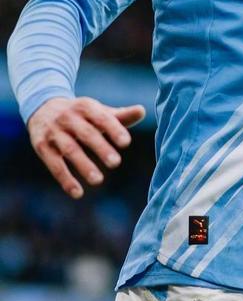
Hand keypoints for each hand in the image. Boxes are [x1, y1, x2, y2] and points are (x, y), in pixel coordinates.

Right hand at [27, 96, 145, 198]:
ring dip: (83, 165)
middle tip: (116, 163)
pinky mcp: (42, 147)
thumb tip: (142, 111)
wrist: (42, 107)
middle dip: (100, 148)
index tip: (126, 142)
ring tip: (98, 180)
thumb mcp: (98, 111)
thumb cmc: (81, 114)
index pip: (102, 118)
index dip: (114, 129)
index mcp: (86, 107)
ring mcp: (54, 133)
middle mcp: (68, 118)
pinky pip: (54, 165)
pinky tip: (78, 193)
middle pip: (86, 133)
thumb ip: (120, 116)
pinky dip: (65, 179)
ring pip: (69, 150)